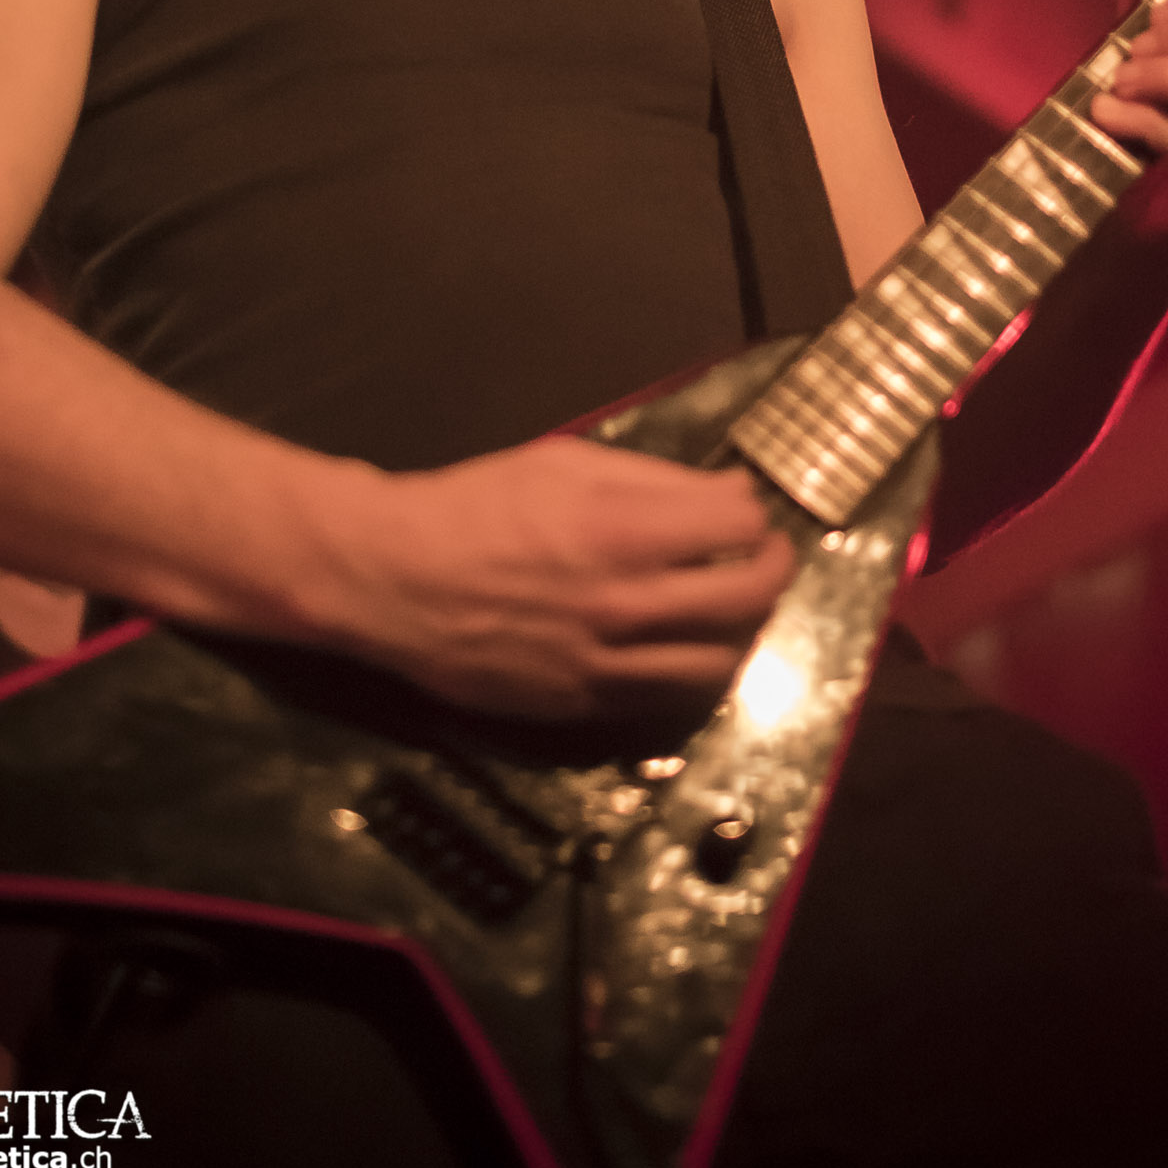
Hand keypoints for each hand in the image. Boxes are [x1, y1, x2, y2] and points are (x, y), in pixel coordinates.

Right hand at [316, 434, 794, 718]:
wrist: (394, 579)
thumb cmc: (477, 504)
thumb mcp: (563, 462)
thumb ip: (653, 479)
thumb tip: (729, 496)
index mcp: (620, 531)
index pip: (736, 528)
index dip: (753, 515)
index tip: (745, 510)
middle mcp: (624, 604)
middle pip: (745, 599)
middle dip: (772, 570)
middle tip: (766, 556)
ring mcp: (605, 664)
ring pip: (718, 664)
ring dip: (744, 632)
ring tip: (736, 608)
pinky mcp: (582, 705)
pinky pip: (666, 700)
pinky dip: (695, 674)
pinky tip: (690, 648)